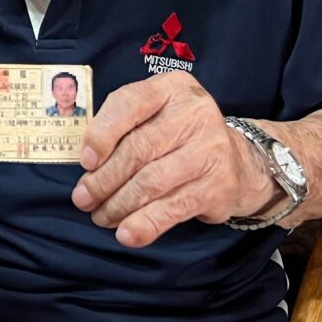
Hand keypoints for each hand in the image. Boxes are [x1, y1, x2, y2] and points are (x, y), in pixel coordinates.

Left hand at [71, 71, 278, 246]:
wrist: (238, 160)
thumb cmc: (179, 134)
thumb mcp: (155, 113)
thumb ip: (122, 125)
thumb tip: (88, 162)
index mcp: (172, 88)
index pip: (130, 102)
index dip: (102, 133)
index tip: (85, 161)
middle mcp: (195, 115)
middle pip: (139, 148)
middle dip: (104, 178)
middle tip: (83, 198)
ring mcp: (210, 151)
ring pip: (152, 181)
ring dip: (119, 204)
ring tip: (100, 216)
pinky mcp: (218, 187)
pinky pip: (174, 208)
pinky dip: (146, 224)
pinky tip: (127, 233)